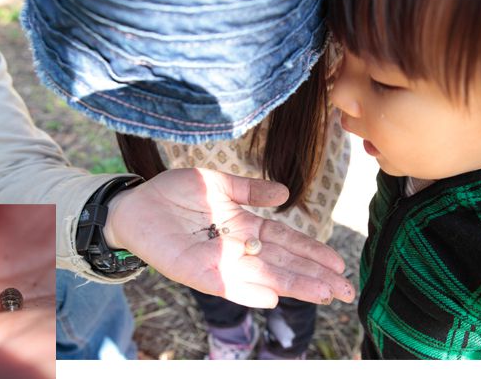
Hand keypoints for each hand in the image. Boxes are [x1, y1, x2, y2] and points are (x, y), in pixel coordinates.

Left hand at [106, 168, 355, 307]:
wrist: (136, 204)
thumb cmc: (174, 193)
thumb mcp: (218, 184)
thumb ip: (250, 191)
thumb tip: (286, 194)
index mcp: (244, 227)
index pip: (285, 242)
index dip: (311, 253)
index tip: (338, 264)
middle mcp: (236, 249)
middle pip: (280, 264)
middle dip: (313, 277)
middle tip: (344, 290)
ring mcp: (216, 262)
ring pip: (261, 276)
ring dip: (291, 285)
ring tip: (321, 294)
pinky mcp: (193, 269)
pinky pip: (223, 282)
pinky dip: (247, 290)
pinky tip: (271, 295)